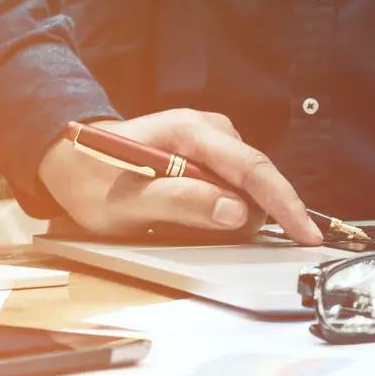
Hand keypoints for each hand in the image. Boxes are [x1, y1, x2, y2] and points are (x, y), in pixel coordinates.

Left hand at [38, 109, 323, 245]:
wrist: (69, 159)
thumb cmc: (91, 179)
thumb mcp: (125, 203)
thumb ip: (179, 204)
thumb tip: (234, 212)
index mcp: (188, 132)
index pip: (251, 167)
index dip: (284, 202)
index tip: (306, 233)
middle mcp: (206, 129)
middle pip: (257, 175)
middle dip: (263, 214)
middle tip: (231, 246)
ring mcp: (210, 140)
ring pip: (247, 184)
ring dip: (237, 214)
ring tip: (188, 227)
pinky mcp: (208, 154)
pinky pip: (233, 184)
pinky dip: (228, 208)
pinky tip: (200, 219)